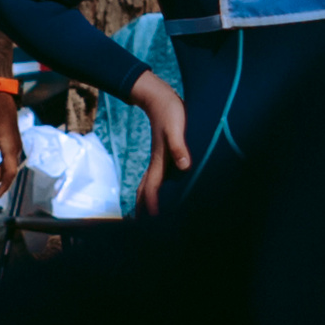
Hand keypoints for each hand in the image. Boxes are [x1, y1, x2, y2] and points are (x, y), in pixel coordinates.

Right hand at [130, 72, 190, 216]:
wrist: (158, 97)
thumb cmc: (170, 111)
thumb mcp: (176, 128)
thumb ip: (179, 146)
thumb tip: (184, 166)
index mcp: (159, 161)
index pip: (152, 188)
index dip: (151, 206)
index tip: (151, 223)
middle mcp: (156, 163)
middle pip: (144, 190)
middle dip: (142, 209)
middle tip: (141, 228)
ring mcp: (158, 159)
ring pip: (147, 185)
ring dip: (145, 200)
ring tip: (145, 216)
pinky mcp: (162, 154)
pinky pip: (154, 178)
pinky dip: (152, 190)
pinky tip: (159, 192)